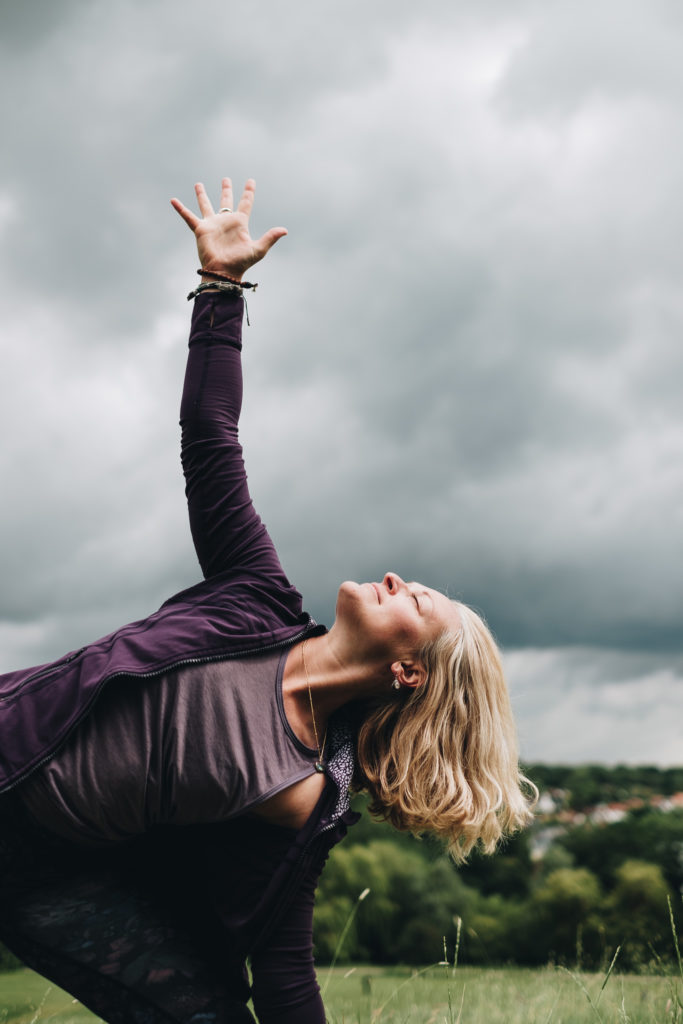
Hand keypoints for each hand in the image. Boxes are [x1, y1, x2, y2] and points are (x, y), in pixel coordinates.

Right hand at [170, 177, 286, 280]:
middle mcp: (225, 222)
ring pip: (206, 205)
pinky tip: (173, 200)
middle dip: (226, 190)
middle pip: (226, 201)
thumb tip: (285, 230)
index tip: (251, 181)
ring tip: (198, 184)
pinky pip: (188, 217)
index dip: (248, 192)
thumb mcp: (258, 249)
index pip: (245, 203)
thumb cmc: (241, 263)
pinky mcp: (201, 230)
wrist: (223, 272)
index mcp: (240, 223)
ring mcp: (212, 225)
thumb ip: (270, 238)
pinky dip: (181, 209)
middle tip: (226, 179)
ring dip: (202, 195)